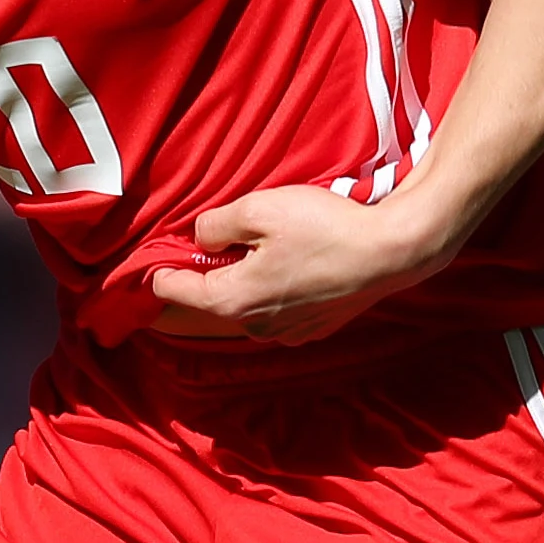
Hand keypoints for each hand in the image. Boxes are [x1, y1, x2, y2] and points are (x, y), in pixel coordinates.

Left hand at [143, 182, 470, 343]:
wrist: (394, 252)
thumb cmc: (327, 227)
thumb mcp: (260, 209)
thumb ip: (217, 224)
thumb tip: (200, 237)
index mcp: (234, 300)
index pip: (176, 291)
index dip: (159, 272)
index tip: (149, 263)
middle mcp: (257, 326)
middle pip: (211, 303)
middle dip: (201, 280)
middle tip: (198, 256)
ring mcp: (288, 333)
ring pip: (245, 308)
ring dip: (238, 286)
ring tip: (248, 257)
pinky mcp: (314, 329)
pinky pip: (276, 312)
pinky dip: (269, 293)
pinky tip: (284, 268)